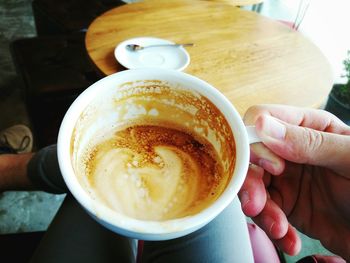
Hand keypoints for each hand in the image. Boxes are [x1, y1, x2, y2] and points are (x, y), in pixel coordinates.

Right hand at [239, 104, 349, 259]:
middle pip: (250, 156)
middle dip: (250, 182)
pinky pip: (265, 211)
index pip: (263, 120)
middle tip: (256, 204)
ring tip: (279, 228)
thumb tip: (264, 126)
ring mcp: (286, 178)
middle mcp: (291, 150)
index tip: (272, 167)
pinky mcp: (286, 204)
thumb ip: (309, 142)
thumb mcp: (349, 158)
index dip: (257, 142)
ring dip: (260, 210)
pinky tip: (288, 238)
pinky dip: (271, 227)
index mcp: (307, 127)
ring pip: (252, 186)